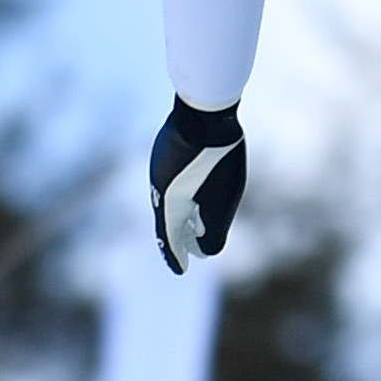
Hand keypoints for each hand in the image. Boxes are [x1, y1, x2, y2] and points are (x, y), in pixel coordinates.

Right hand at [148, 98, 245, 273]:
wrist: (205, 110)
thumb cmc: (217, 160)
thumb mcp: (222, 201)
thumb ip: (214, 231)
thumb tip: (206, 251)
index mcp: (169, 204)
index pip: (170, 238)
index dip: (176, 255)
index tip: (181, 270)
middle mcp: (158, 187)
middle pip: (166, 220)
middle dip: (176, 238)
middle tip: (183, 251)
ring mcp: (161, 165)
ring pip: (167, 199)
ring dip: (178, 216)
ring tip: (188, 224)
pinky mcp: (168, 148)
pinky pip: (170, 180)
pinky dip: (180, 194)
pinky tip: (190, 188)